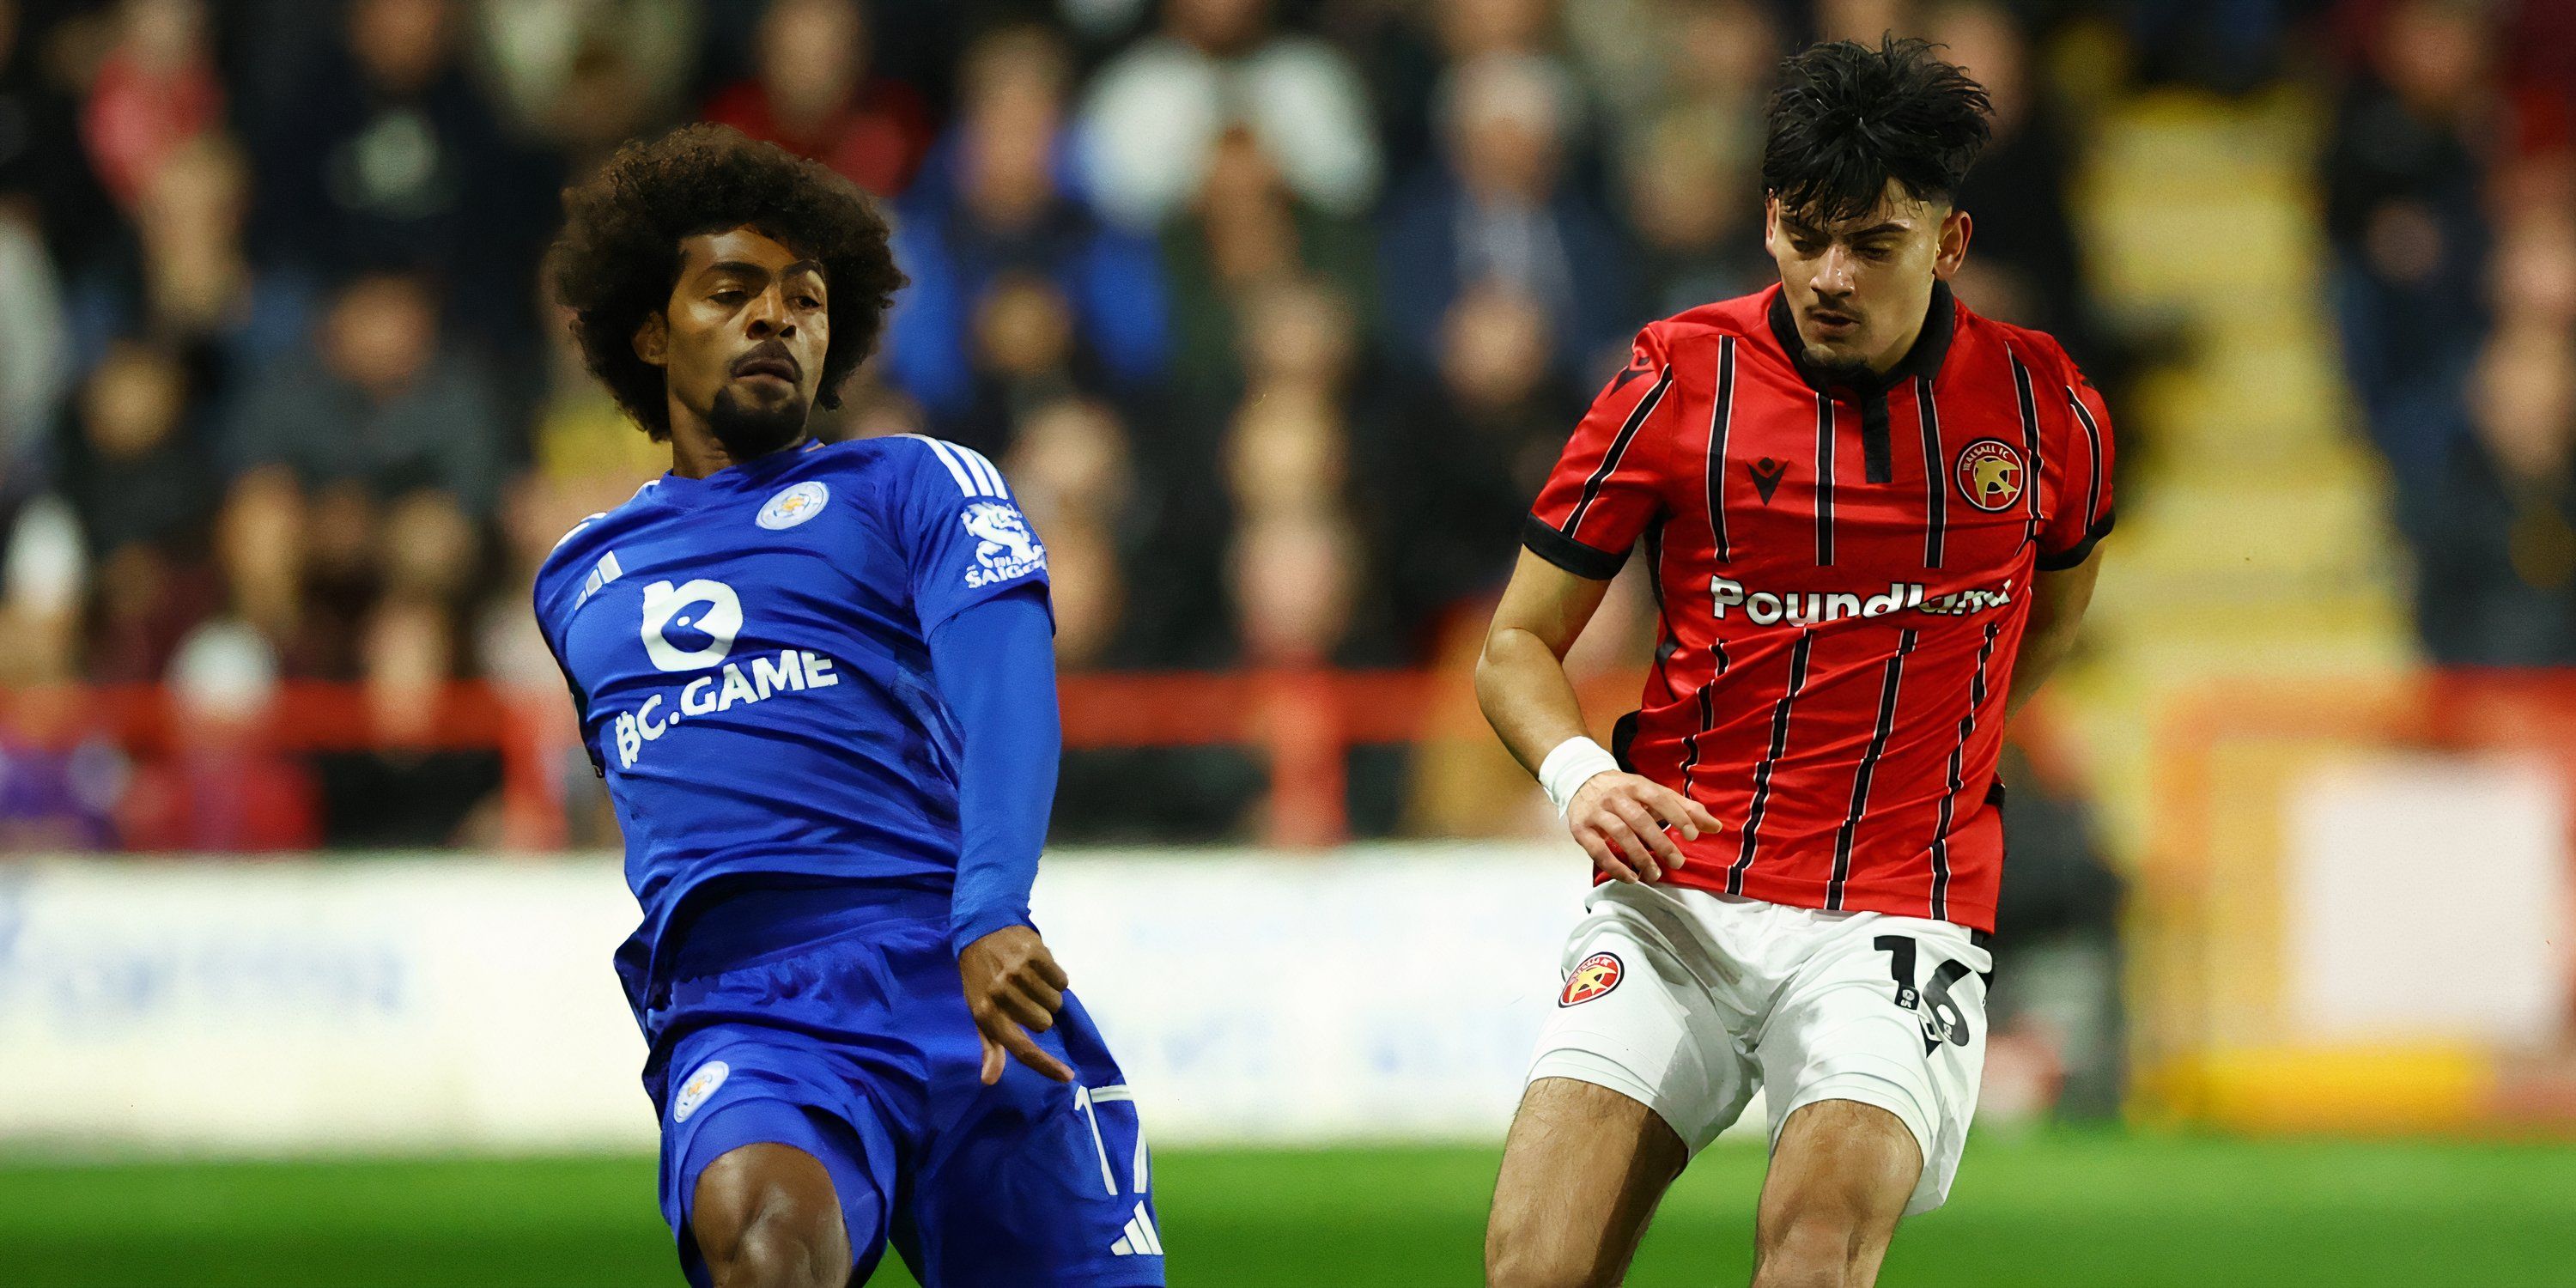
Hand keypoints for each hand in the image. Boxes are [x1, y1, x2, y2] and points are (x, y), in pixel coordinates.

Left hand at [959, 926, 1074, 1084]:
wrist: (981, 932)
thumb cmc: (980, 978)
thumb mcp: (979, 1012)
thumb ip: (989, 1046)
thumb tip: (989, 1080)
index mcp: (987, 1013)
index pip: (1022, 1048)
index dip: (1046, 1065)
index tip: (1067, 1076)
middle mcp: (1002, 993)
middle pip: (1045, 1023)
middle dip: (1040, 1014)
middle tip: (1025, 998)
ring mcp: (1019, 972)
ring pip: (1055, 1003)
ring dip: (1048, 996)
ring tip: (1032, 982)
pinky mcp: (1036, 953)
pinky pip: (1062, 981)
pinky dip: (1056, 979)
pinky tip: (1040, 969)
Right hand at [1566, 772, 1723, 883]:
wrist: (1580, 781)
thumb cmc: (1625, 792)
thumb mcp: (1653, 793)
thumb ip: (1684, 809)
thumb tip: (1715, 827)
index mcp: (1636, 785)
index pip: (1659, 798)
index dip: (1677, 815)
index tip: (1693, 835)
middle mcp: (1615, 796)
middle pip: (1639, 819)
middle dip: (1660, 842)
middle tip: (1677, 862)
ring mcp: (1596, 813)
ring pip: (1619, 834)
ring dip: (1639, 856)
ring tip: (1655, 874)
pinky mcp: (1581, 829)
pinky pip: (1597, 850)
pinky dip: (1614, 866)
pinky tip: (1631, 877)